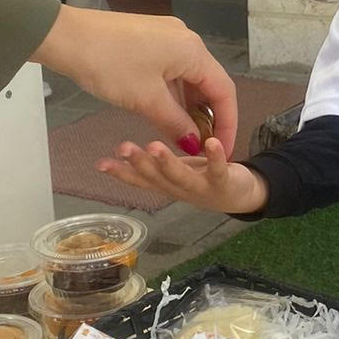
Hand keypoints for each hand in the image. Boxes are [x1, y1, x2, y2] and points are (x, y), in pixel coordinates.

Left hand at [32, 10, 237, 156]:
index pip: (224, 92)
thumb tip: (193, 145)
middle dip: (206, 118)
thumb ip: (175, 124)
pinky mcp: (148, 39)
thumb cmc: (109, 65)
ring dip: (187, 108)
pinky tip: (163, 114)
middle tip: (200, 148)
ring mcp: (166, 37)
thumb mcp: (145, 100)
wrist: (64, 35)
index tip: (222, 151)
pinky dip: (171, 94)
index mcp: (193, 51)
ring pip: (187, 78)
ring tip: (182, 137)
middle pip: (208, 83)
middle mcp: (186, 40)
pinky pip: (171, 71)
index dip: (226, 124)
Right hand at [99, 137, 268, 216]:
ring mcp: (201, 189)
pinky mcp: (223, 183)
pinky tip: (212, 142)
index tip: (99, 163)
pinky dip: (215, 157)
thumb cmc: (200, 179)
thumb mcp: (173, 172)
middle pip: (157, 178)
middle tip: (123, 147)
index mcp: (166, 184)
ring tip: (155, 145)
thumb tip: (119, 151)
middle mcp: (179, 189)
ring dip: (167, 162)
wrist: (240, 197)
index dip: (120, 173)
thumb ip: (151, 165)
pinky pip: (218, 170)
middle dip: (139, 163)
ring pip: (181, 177)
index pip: (139, 180)